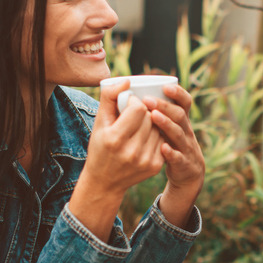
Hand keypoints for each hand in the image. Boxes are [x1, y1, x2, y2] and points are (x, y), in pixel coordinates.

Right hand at [83, 79, 164, 194]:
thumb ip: (109, 98)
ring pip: (159, 127)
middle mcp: (131, 151)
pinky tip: (146, 138)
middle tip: (135, 115)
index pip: (138, 109)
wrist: (105, 182)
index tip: (129, 104)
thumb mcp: (99, 123)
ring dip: (152, 123)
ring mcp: (145, 160)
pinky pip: (163, 140)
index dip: (135, 102)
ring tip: (140, 127)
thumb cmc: (100, 147)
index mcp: (114, 139)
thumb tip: (126, 80)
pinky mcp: (155, 166)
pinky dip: (156, 135)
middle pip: (150, 117)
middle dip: (144, 111)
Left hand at [145, 84, 203, 225]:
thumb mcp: (169, 128)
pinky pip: (178, 157)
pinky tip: (162, 148)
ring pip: (179, 134)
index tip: (165, 86)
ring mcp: (186, 147)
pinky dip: (171, 152)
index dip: (178, 93)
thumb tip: (138, 94)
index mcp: (182, 120)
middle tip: (147, 100)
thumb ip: (159, 112)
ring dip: (167, 124)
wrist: (188, 172)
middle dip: (165, 106)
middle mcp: (186, 131)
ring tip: (153, 116)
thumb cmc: (171, 144)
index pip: (185, 102)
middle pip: (180, 115)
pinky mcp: (184, 164)